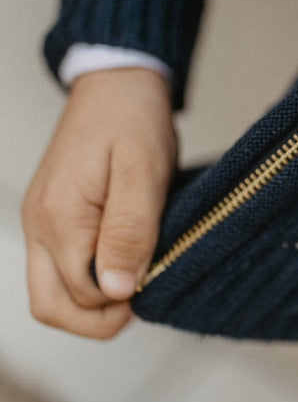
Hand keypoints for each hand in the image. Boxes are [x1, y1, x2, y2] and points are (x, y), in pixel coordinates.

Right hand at [22, 68, 176, 336]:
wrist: (117, 82)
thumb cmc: (132, 119)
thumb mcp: (144, 173)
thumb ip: (129, 232)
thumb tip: (115, 290)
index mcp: (60, 216)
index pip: (80, 294)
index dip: (119, 303)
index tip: (154, 283)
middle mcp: (39, 224)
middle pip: (51, 306)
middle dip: (97, 319)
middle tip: (141, 300)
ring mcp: (41, 222)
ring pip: (50, 293)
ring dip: (89, 303)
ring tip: (133, 284)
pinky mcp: (51, 217)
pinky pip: (57, 268)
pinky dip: (86, 280)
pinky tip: (121, 264)